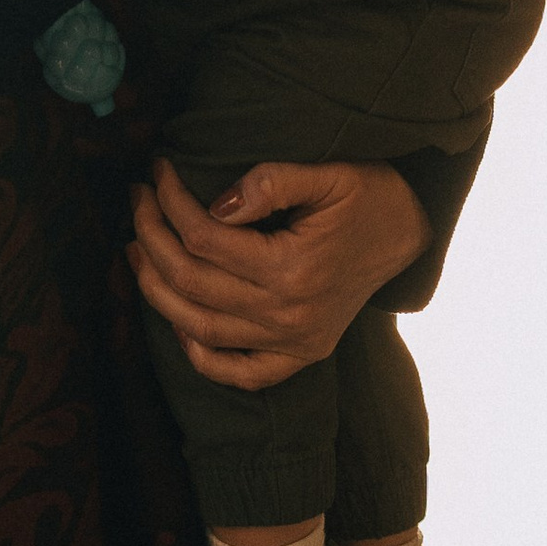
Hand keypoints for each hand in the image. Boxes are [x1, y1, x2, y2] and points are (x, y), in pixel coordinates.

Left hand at [128, 155, 432, 389]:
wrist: (410, 233)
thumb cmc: (368, 196)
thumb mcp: (328, 175)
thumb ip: (271, 183)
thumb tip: (215, 204)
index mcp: (293, 268)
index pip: (204, 237)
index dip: (169, 201)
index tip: (156, 171)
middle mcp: (289, 315)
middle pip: (191, 282)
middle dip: (151, 236)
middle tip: (137, 200)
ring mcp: (294, 343)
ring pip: (199, 329)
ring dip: (155, 290)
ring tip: (136, 248)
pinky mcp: (300, 356)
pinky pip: (240, 374)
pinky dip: (201, 356)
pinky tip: (177, 323)